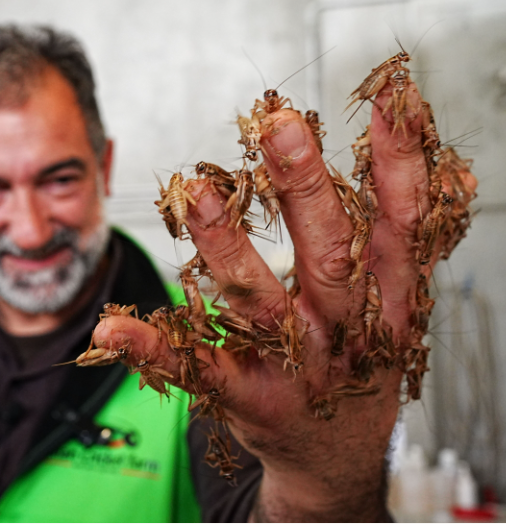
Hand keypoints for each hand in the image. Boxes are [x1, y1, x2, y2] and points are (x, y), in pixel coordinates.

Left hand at [92, 81, 470, 520]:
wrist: (336, 458)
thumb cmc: (363, 370)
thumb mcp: (402, 311)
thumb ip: (411, 241)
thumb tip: (452, 168)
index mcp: (387, 307)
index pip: (401, 230)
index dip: (399, 170)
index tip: (390, 108)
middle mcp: (342, 334)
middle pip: (329, 256)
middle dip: (306, 189)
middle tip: (281, 127)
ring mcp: (291, 368)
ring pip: (258, 304)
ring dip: (227, 246)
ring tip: (198, 192)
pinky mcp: (244, 397)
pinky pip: (196, 369)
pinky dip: (153, 349)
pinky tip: (114, 328)